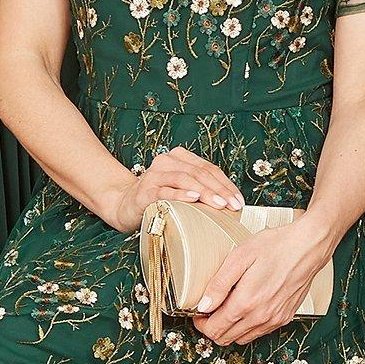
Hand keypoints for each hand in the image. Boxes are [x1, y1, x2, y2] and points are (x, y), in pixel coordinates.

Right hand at [107, 146, 243, 233]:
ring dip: (204, 192)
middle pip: (199, 173)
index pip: (209, 168)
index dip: (226, 184)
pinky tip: (193, 199)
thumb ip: (202, 189)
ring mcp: (154, 175)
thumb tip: (231, 202)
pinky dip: (180, 195)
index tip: (239, 201)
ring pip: (185, 180)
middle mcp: (166, 161)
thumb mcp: (183, 190)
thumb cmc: (160, 199)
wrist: (125, 206)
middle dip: (219, 190)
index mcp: (179, 157)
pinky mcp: (144, 190)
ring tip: (219, 204)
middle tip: (233, 205)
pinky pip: (165, 191)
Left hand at [194, 220, 332, 345]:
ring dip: (230, 329)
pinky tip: (247, 309)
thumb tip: (204, 306)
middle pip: (226, 338)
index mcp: (246, 302)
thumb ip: (219, 284)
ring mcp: (274, 320)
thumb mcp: (239, 257)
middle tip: (209, 311)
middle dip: (212, 328)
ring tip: (227, 309)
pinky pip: (259, 332)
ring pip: (242, 339)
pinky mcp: (284, 318)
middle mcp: (260, 317)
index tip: (199, 312)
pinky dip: (247, 327)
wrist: (308, 247)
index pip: (214, 329)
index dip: (201, 323)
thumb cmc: (275, 246)